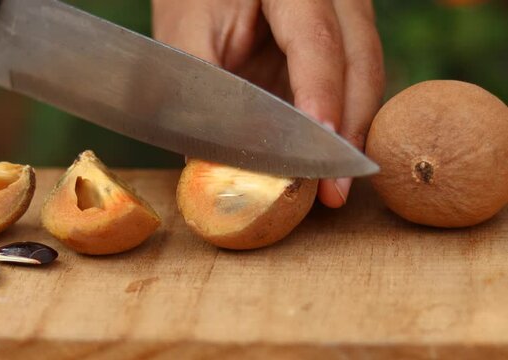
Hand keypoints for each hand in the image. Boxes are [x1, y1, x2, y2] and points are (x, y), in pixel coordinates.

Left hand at [153, 0, 384, 207]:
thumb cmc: (193, 2)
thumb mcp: (186, 37)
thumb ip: (200, 92)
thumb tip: (214, 164)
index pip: (317, 39)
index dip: (321, 94)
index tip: (319, 142)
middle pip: (359, 60)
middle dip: (349, 127)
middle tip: (334, 189)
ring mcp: (340, 19)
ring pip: (364, 75)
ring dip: (350, 132)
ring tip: (332, 187)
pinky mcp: (338, 43)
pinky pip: (352, 83)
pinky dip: (342, 122)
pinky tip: (326, 162)